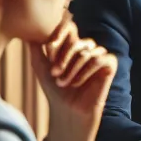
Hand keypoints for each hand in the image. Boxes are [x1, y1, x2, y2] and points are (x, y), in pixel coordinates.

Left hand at [29, 19, 117, 140]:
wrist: (66, 109)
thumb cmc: (54, 90)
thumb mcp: (40, 66)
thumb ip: (36, 48)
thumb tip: (29, 32)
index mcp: (73, 45)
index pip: (69, 30)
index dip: (59, 39)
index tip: (48, 55)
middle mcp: (88, 48)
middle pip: (77, 41)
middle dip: (64, 58)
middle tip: (55, 73)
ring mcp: (100, 56)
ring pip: (87, 51)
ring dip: (73, 68)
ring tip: (64, 82)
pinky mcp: (110, 66)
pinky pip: (99, 59)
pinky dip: (86, 71)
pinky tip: (78, 83)